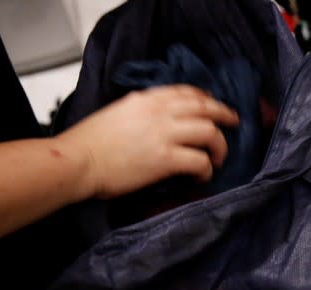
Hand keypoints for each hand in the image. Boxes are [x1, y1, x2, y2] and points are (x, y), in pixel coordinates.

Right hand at [58, 85, 239, 198]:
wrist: (76, 161)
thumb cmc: (89, 143)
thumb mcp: (118, 113)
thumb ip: (143, 112)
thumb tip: (162, 124)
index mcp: (146, 99)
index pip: (186, 92)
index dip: (206, 99)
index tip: (213, 107)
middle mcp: (159, 111)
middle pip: (206, 107)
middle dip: (224, 115)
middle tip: (234, 124)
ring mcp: (164, 134)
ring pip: (210, 132)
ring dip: (220, 147)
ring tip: (218, 159)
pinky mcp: (165, 158)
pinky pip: (200, 161)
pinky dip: (207, 170)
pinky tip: (202, 176)